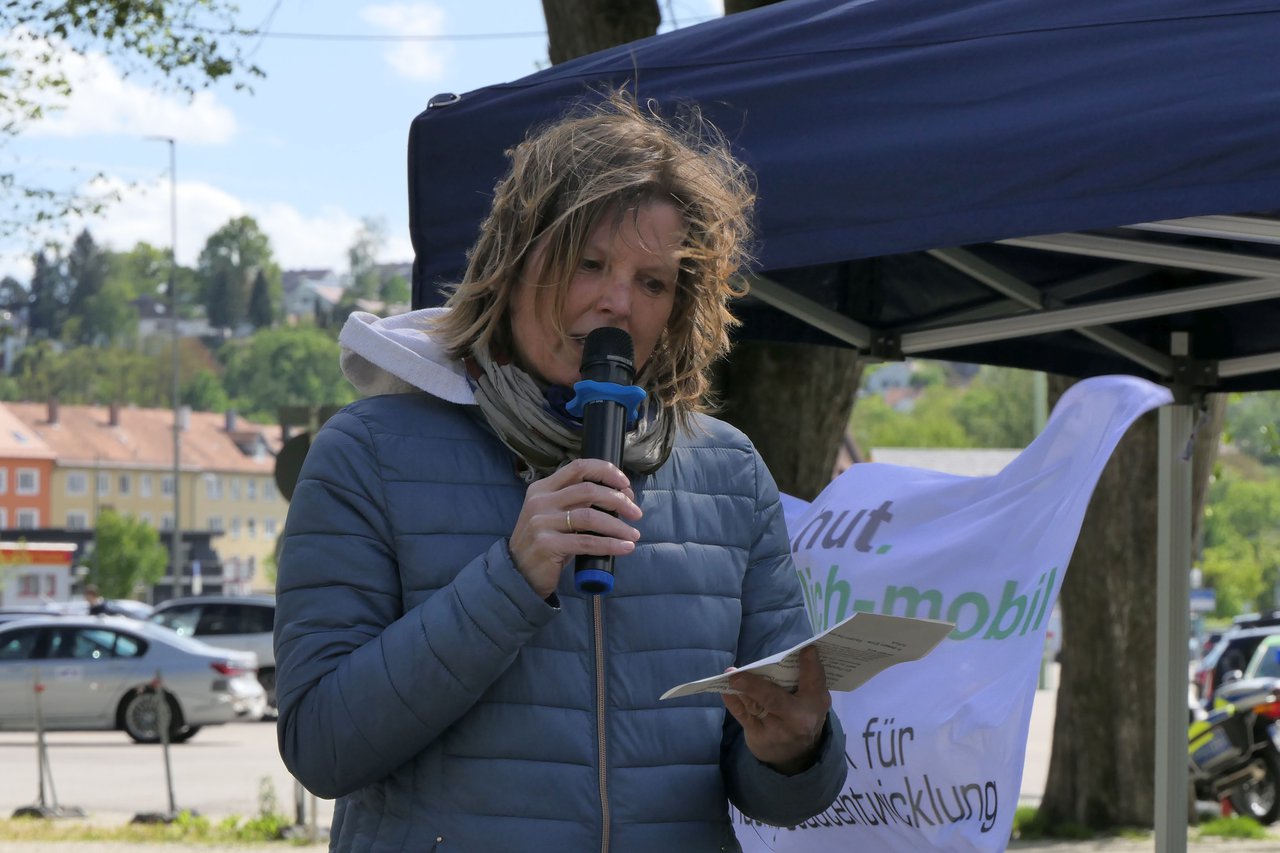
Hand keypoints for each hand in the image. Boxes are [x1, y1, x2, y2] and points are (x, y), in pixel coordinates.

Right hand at [508, 458, 642, 597]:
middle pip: (589, 490)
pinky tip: (625, 548)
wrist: (518, 575)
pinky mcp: (547, 545)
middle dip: (619, 500)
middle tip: (635, 513)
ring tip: (634, 535)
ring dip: (618, 525)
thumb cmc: (545, 544)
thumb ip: (577, 503)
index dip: (606, 471)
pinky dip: (611, 545)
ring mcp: (542, 522)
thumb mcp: (554, 516)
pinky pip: (587, 542)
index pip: (578, 467)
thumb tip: (620, 497)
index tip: (625, 484)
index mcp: (542, 488)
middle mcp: (540, 501)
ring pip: (591, 517)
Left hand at [722, 646, 830, 774]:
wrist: (796, 755)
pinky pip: (744, 716)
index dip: (810, 665)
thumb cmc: (802, 714)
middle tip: (738, 674)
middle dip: (755, 686)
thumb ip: (804, 679)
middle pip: (774, 699)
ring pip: (755, 705)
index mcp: (815, 704)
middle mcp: (797, 719)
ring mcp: (777, 731)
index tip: (807, 649)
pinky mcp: (759, 738)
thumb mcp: (811, 700)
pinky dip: (733, 702)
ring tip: (731, 676)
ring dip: (741, 689)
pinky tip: (726, 691)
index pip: (814, 681)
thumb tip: (792, 653)